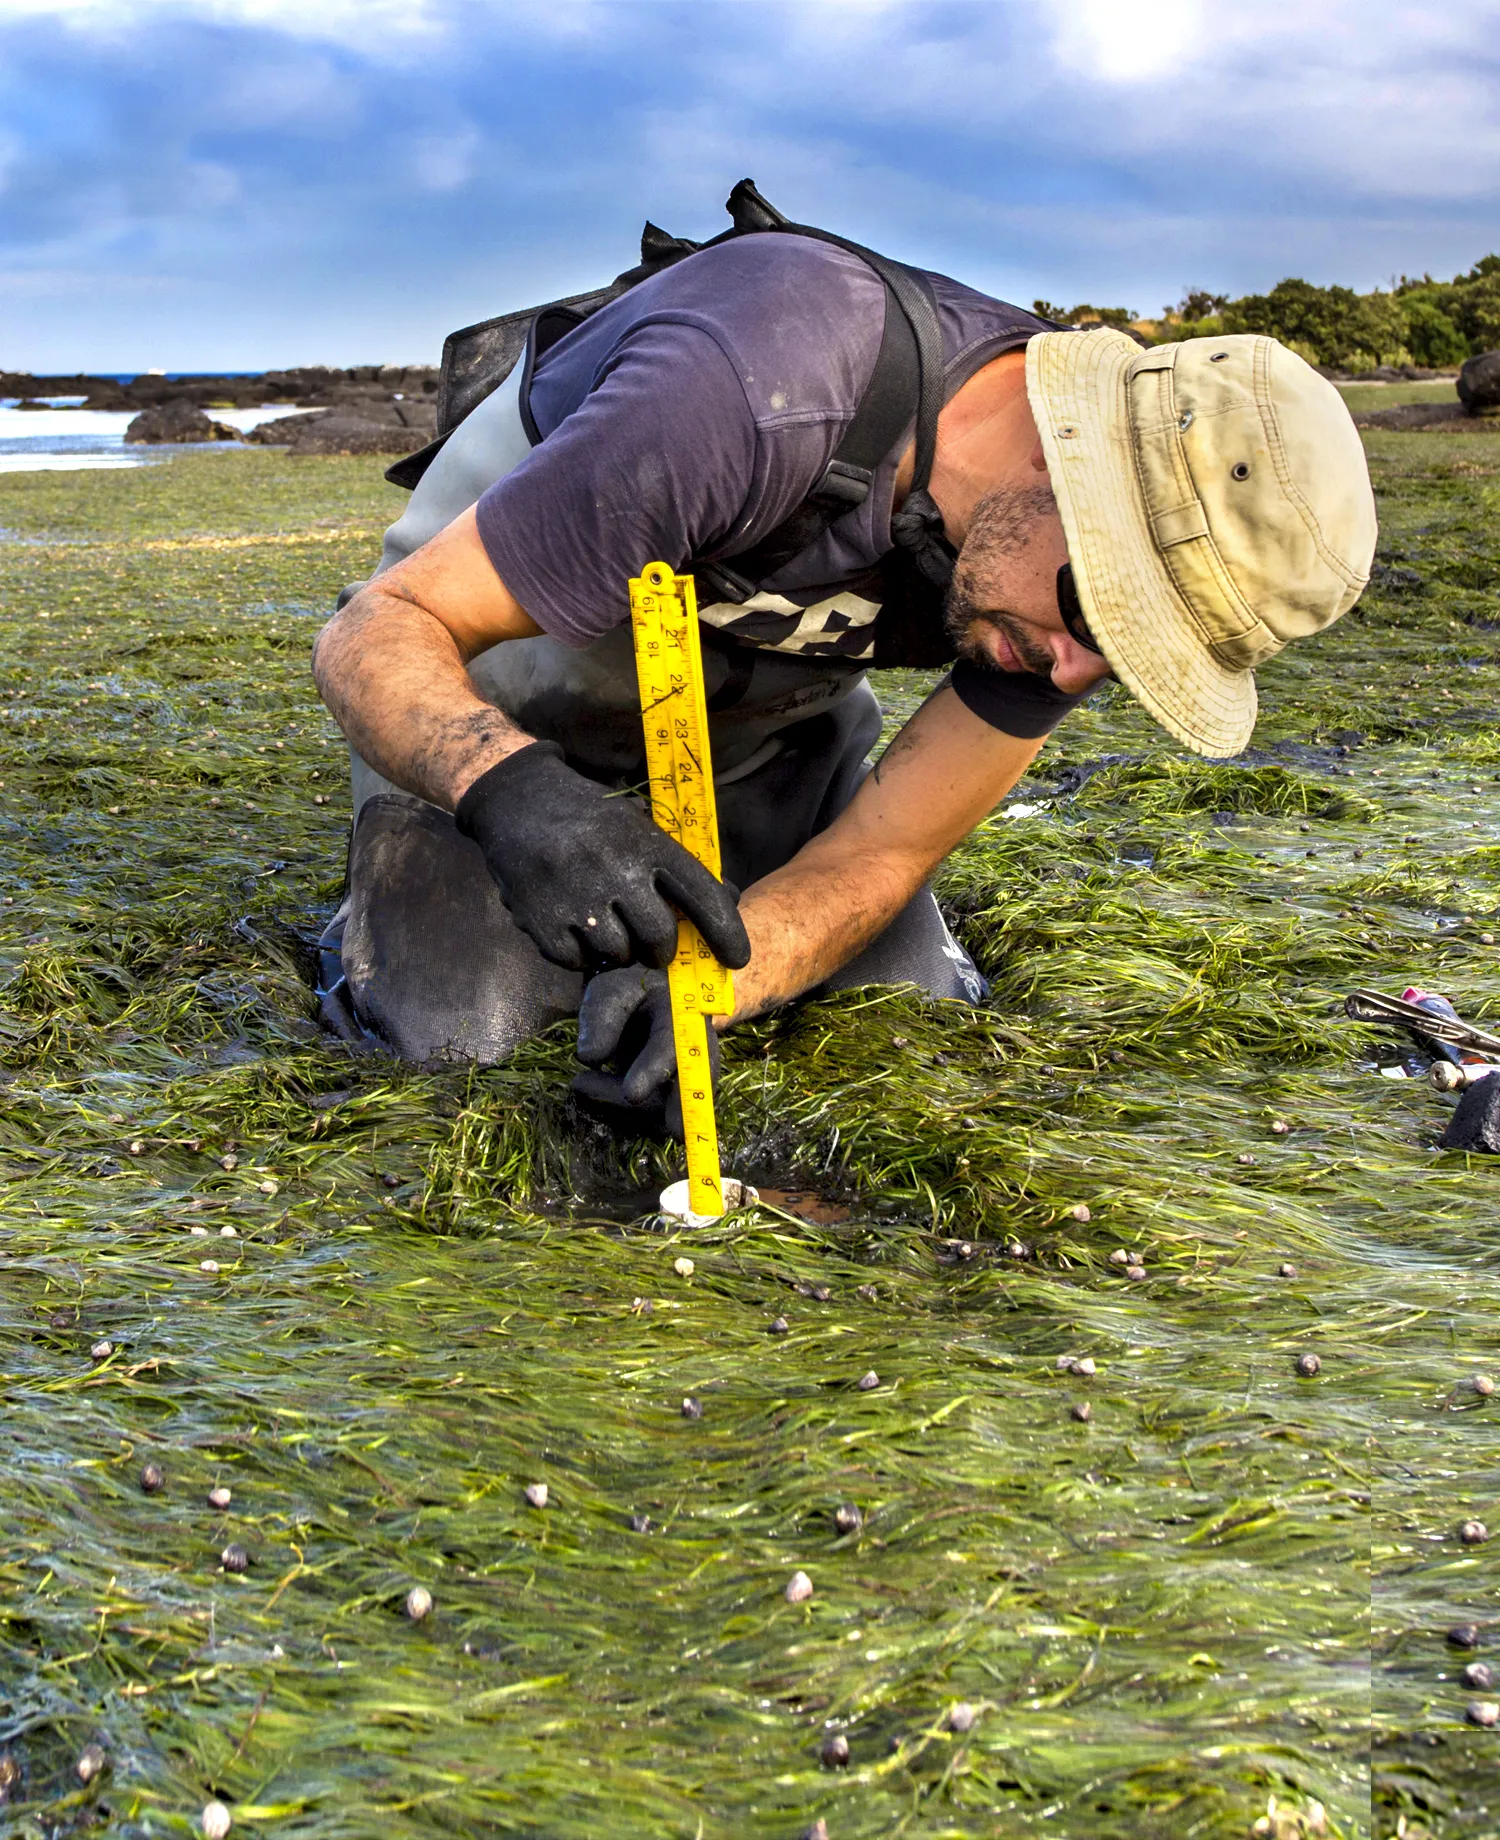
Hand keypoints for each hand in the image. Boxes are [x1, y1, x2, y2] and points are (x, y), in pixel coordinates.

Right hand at [455, 743, 749, 972]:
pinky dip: (578, 954)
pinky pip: (575, 961)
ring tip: (604, 924)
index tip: (738, 959)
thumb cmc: (588, 819)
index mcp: (645, 842)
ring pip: (618, 954)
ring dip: (617, 950)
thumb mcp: (637, 826)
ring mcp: (576, 895)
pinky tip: (572, 925)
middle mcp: (614, 868)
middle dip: (660, 949)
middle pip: (659, 937)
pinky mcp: (540, 918)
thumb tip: (728, 901)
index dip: (726, 932)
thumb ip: (677, 865)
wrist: (516, 800)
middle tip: (652, 945)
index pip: (701, 894)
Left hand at [571, 965, 720, 1140]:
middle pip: (691, 1090)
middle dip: (679, 1111)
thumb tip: (590, 1058)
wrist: (654, 1007)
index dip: (654, 1071)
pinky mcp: (670, 1105)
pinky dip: (617, 1112)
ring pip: (665, 1111)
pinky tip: (590, 1088)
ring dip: (622, 1107)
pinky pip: (649, 1121)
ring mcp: (687, 1084)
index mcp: (683, 1018)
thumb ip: (601, 1017)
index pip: (673, 1047)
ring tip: (580, 1081)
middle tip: (656, 1123)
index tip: (631, 1094)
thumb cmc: (633, 996)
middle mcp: (694, 1054)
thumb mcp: (612, 991)